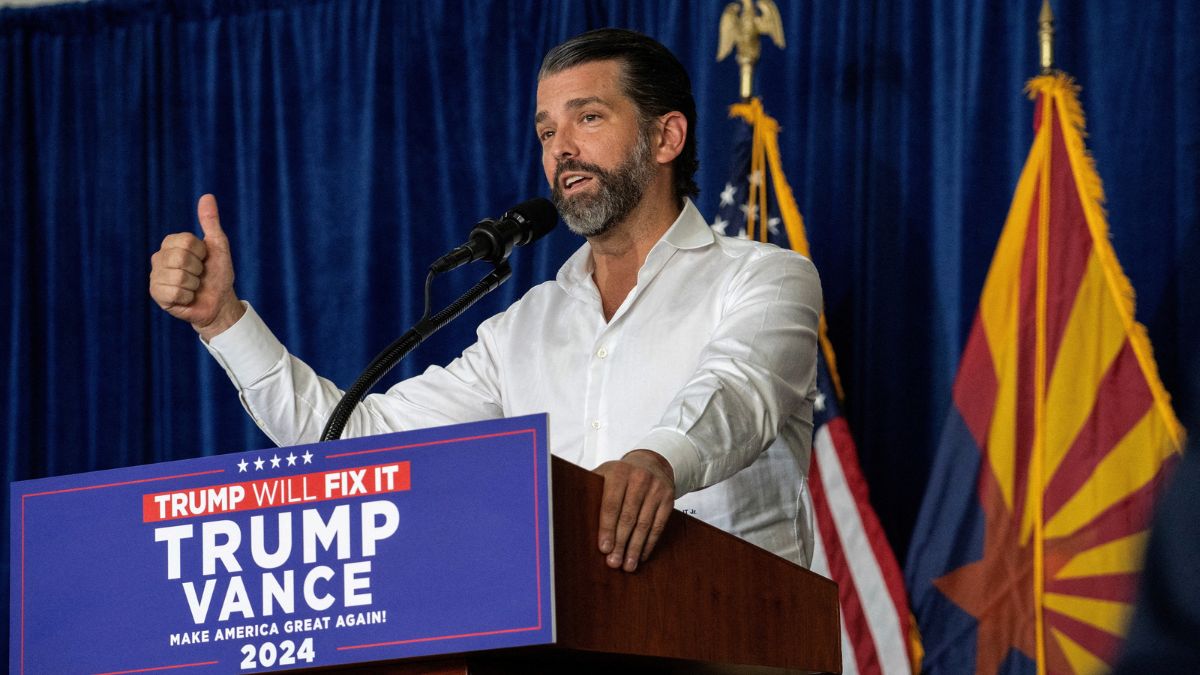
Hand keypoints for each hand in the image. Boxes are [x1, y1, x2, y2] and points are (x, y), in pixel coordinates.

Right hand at [149, 194, 243, 340]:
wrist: (219, 302)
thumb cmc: (217, 273)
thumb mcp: (218, 246)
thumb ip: (210, 222)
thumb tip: (208, 196)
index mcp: (171, 243)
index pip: (186, 241)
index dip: (202, 253)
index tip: (204, 259)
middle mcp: (159, 257)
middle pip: (181, 258)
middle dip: (198, 270)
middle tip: (199, 275)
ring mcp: (155, 276)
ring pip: (179, 277)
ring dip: (194, 285)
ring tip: (193, 287)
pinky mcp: (156, 294)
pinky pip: (174, 293)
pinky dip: (187, 297)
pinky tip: (186, 298)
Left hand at [593, 449, 674, 571]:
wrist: (651, 462)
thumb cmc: (620, 475)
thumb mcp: (605, 474)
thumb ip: (591, 490)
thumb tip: (569, 514)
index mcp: (618, 473)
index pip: (611, 504)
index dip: (607, 528)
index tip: (603, 548)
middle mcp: (639, 479)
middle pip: (628, 517)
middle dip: (620, 543)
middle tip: (613, 562)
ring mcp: (656, 489)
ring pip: (644, 524)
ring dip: (635, 548)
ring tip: (628, 565)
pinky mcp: (668, 499)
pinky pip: (658, 525)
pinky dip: (649, 543)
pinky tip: (641, 555)